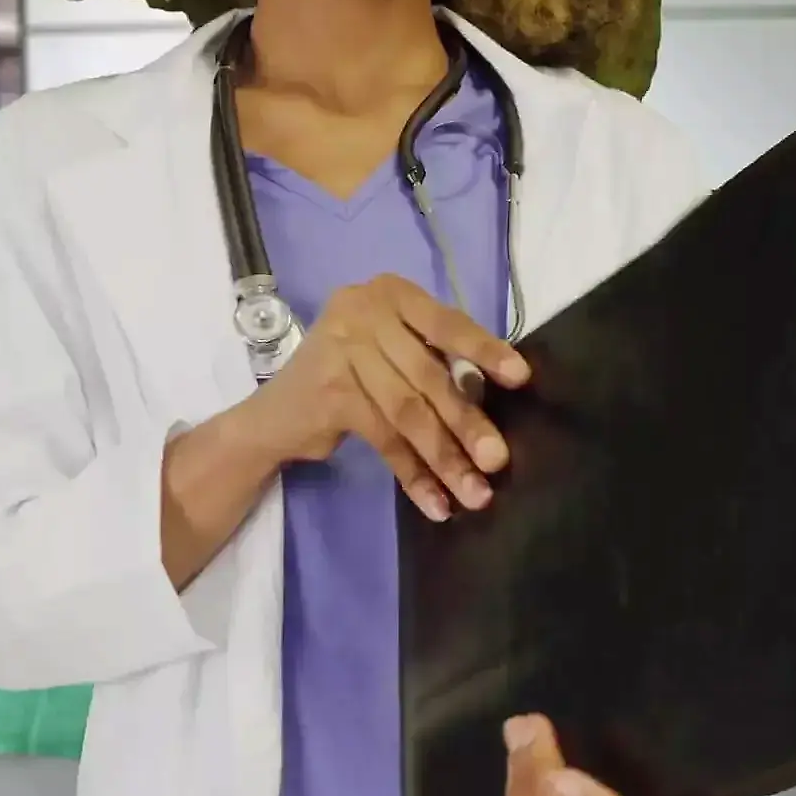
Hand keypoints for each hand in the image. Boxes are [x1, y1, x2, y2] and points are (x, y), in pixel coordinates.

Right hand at [246, 273, 527, 519]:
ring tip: (475, 492)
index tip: (521, 378)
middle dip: (467, 423)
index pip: (446, 322)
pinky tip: (434, 502)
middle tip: (498, 461)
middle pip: (429, 374)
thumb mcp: (390, 353)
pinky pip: (386, 438)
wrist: (274, 416)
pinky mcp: (330, 393)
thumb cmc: (347, 379)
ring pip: (410, 411)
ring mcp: (342, 349)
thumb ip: (430, 361)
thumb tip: (489, 403)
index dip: (484, 350)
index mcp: (389, 293)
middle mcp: (363, 311)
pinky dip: (413, 473)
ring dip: (446, 457)